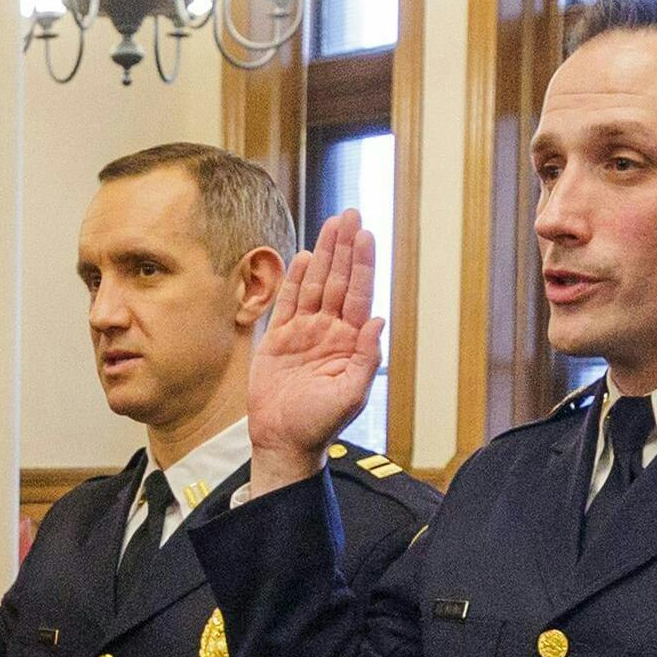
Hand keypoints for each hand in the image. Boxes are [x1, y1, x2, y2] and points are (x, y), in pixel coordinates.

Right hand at [248, 210, 385, 483]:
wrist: (283, 442)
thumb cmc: (320, 425)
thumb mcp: (351, 395)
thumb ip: (366, 358)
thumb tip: (378, 320)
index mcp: (350, 342)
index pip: (359, 294)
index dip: (362, 263)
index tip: (365, 235)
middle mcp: (329, 331)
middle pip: (339, 280)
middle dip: (344, 247)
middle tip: (350, 214)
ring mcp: (304, 333)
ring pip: (316, 284)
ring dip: (324, 254)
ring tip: (332, 224)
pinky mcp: (279, 340)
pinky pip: (288, 302)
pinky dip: (295, 279)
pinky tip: (304, 257)